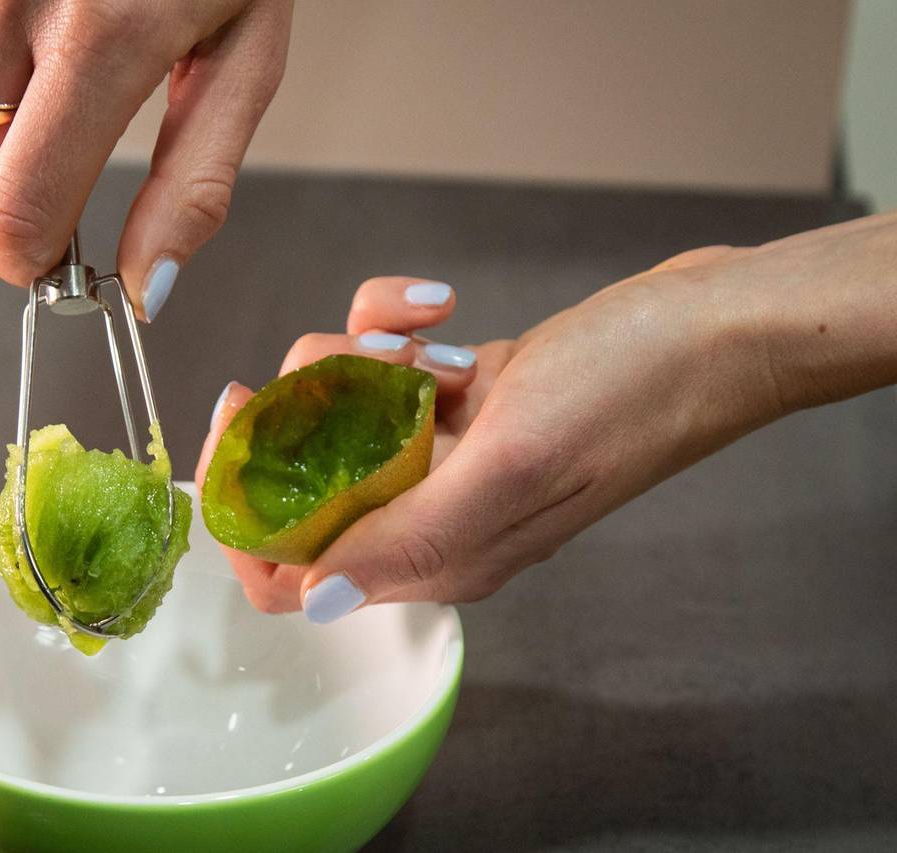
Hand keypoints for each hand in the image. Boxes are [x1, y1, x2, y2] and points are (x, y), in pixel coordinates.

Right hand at [0, 0, 291, 319]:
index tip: (55, 264)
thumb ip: (196, 182)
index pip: (17, 205)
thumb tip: (148, 284)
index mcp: (106, 40)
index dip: (29, 256)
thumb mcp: (246, 62)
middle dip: (12, 186)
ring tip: (77, 63)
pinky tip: (54, 13)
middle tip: (72, 159)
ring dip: (6, 113)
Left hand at [197, 213, 896, 620]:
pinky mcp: (461, 401)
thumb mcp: (513, 466)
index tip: (238, 423)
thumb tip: (313, 598)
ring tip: (419, 338)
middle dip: (304, 406)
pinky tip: (441, 311)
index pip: (294, 576)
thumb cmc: (629, 396)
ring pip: (334, 409)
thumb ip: (410, 537)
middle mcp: (432, 515)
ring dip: (354, 355)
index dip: (246, 512)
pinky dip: (394, 327)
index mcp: (437, 556)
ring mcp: (446, 455)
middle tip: (349, 357)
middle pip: (301, 480)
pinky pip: (384, 366)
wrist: (709, 330)